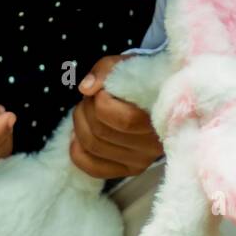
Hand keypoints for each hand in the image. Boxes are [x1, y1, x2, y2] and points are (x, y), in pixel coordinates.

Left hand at [69, 55, 163, 179]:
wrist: (158, 96)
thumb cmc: (142, 80)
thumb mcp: (127, 65)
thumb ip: (106, 69)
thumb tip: (86, 89)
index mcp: (159, 118)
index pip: (124, 120)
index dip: (102, 101)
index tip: (103, 90)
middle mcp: (152, 145)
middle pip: (102, 132)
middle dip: (86, 109)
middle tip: (91, 98)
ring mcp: (140, 160)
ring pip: (94, 146)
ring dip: (80, 124)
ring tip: (86, 111)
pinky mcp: (128, 169)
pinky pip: (93, 168)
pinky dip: (77, 151)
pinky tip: (77, 136)